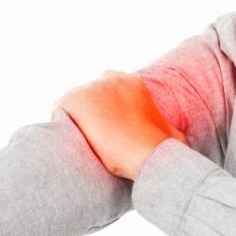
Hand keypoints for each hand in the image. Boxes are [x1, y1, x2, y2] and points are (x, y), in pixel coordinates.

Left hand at [52, 71, 186, 180]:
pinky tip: (71, 142)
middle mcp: (111, 80)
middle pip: (90, 94)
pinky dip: (62, 125)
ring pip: (74, 104)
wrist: (148, 155)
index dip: (106, 108)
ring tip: (83, 144)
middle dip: (91, 113)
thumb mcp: (173, 132)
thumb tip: (176, 139)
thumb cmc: (163, 148)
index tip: (108, 126)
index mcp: (133, 82)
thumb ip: (166, 128)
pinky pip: (59, 112)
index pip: (109, 88)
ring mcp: (92, 89)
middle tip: (96, 139)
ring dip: (77, 120)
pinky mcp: (75, 101)